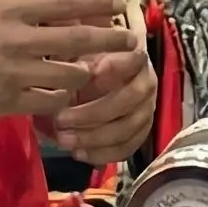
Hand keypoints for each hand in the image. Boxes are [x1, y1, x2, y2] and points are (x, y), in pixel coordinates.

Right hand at [0, 0, 139, 122]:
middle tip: (130, 39)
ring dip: (85, 71)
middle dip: (110, 39)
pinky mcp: (6, 102)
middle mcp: (18, 42)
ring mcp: (15, 75)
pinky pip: (48, 102)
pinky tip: (64, 94)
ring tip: (95, 68)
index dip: (98, 3)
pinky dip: (61, 98)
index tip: (118, 2)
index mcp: (10, 10)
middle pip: (79, 41)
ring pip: (69, 75)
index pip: (67, 5)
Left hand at [45, 42, 157, 167]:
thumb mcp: (79, 52)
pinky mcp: (140, 133)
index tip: (88, 72)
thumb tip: (78, 71)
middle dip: (92, 114)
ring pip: (128, 129)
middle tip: (60, 120)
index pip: (132, 60)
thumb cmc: (85, 61)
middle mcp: (146, 84)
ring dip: (94, 138)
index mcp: (134, 58)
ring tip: (64, 140)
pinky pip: (126, 149)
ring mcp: (146, 110)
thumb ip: (77, 58)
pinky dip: (101, 154)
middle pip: (128, 100)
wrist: (97, 80)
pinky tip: (78, 153)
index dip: (113, 67)